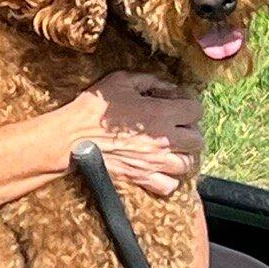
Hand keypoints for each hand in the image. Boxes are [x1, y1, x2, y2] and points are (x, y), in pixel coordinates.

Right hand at [58, 72, 202, 196]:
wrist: (71, 138)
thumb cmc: (94, 108)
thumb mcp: (121, 81)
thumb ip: (149, 81)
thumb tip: (168, 86)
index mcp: (161, 114)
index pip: (196, 111)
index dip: (190, 106)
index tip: (179, 105)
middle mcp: (164, 140)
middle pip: (197, 140)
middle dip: (190, 131)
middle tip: (177, 127)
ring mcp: (155, 163)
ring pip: (186, 165)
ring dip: (182, 155)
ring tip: (171, 148)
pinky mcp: (143, 179)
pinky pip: (169, 186)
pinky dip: (169, 179)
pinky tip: (161, 168)